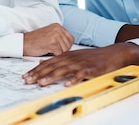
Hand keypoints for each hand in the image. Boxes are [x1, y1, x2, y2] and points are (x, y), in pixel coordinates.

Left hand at [22, 42, 138, 86]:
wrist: (113, 54)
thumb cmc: (92, 57)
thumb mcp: (73, 56)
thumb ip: (57, 60)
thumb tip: (42, 62)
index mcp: (65, 56)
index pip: (47, 63)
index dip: (35, 70)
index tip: (25, 76)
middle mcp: (71, 59)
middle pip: (52, 66)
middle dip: (38, 74)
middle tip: (27, 81)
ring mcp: (81, 64)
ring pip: (63, 70)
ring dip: (51, 77)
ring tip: (41, 83)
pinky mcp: (91, 69)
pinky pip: (81, 75)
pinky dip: (73, 80)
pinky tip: (66, 85)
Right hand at [23, 23, 73, 56]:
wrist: (23, 43)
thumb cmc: (35, 41)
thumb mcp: (49, 34)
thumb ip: (60, 37)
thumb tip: (70, 46)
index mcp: (58, 26)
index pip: (71, 39)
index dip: (66, 46)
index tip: (58, 48)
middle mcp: (58, 29)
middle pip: (69, 45)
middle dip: (62, 51)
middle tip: (52, 50)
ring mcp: (55, 36)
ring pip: (65, 51)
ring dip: (57, 54)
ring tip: (48, 50)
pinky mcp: (52, 43)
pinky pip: (59, 54)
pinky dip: (53, 56)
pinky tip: (46, 52)